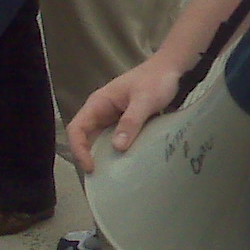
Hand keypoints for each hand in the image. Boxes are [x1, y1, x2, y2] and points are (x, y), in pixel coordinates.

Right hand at [67, 58, 182, 174]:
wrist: (171, 70)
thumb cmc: (156, 80)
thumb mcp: (145, 100)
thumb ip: (131, 121)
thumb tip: (117, 147)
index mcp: (98, 103)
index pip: (77, 128)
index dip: (79, 149)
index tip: (91, 167)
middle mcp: (102, 112)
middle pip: (86, 138)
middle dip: (89, 158)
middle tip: (101, 179)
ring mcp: (113, 118)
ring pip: (101, 141)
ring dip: (104, 157)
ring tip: (112, 177)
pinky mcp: (125, 123)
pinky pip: (116, 141)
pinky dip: (118, 153)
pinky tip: (127, 165)